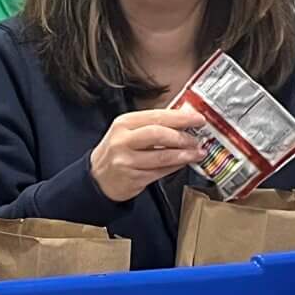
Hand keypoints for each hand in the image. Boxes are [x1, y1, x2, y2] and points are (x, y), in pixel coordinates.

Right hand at [89, 107, 206, 202]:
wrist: (97, 178)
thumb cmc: (116, 152)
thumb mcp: (127, 132)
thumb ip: (151, 125)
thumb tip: (183, 122)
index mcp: (124, 123)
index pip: (156, 116)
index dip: (180, 117)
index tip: (197, 119)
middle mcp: (123, 141)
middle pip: (159, 134)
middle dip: (182, 136)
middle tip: (197, 138)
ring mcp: (127, 161)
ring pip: (162, 156)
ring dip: (184, 154)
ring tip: (197, 152)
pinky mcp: (133, 178)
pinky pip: (160, 171)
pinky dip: (176, 167)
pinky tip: (184, 163)